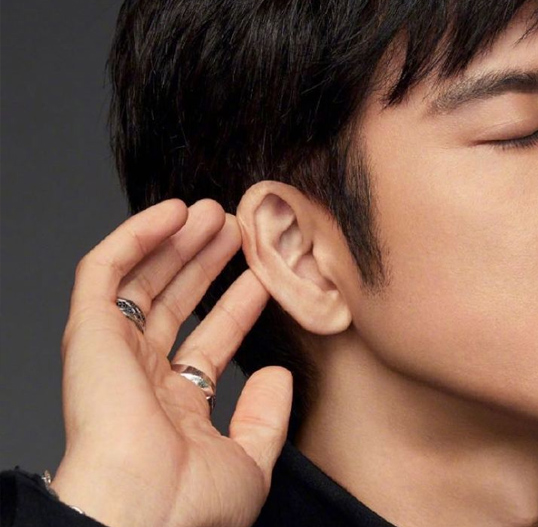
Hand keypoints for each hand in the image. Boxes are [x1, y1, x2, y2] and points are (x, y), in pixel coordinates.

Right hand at [50, 198, 291, 526]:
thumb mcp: (248, 462)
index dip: (236, 306)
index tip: (263, 275)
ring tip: (213, 213)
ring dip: (176, 242)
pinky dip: (136, 236)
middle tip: (236, 229)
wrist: (142, 513)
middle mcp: (139, 377)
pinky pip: (104, 271)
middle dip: (206, 264)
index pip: (208, 341)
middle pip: (174, 303)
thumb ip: (265, 416)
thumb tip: (278, 375)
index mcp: (172, 408)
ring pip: (141, 280)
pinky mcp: (87, 332)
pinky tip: (172, 213)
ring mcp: (113, 352)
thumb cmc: (189, 505)